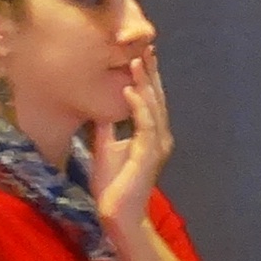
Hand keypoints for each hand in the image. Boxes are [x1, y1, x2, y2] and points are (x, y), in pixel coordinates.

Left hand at [89, 58, 172, 232]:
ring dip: (144, 82)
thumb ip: (107, 128)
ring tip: (136, 60)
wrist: (118, 213)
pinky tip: (129, 88)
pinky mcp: (148, 154)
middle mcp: (159, 138)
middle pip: (156, 98)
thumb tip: (101, 109)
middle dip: (150, 73)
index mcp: (152, 136)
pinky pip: (145, 124)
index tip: (140, 55)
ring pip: (153, 106)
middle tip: (145, 47)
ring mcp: (156, 146)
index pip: (151, 101)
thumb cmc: (113, 186)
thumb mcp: (106, 148)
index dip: (147, 78)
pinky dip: (138, 105)